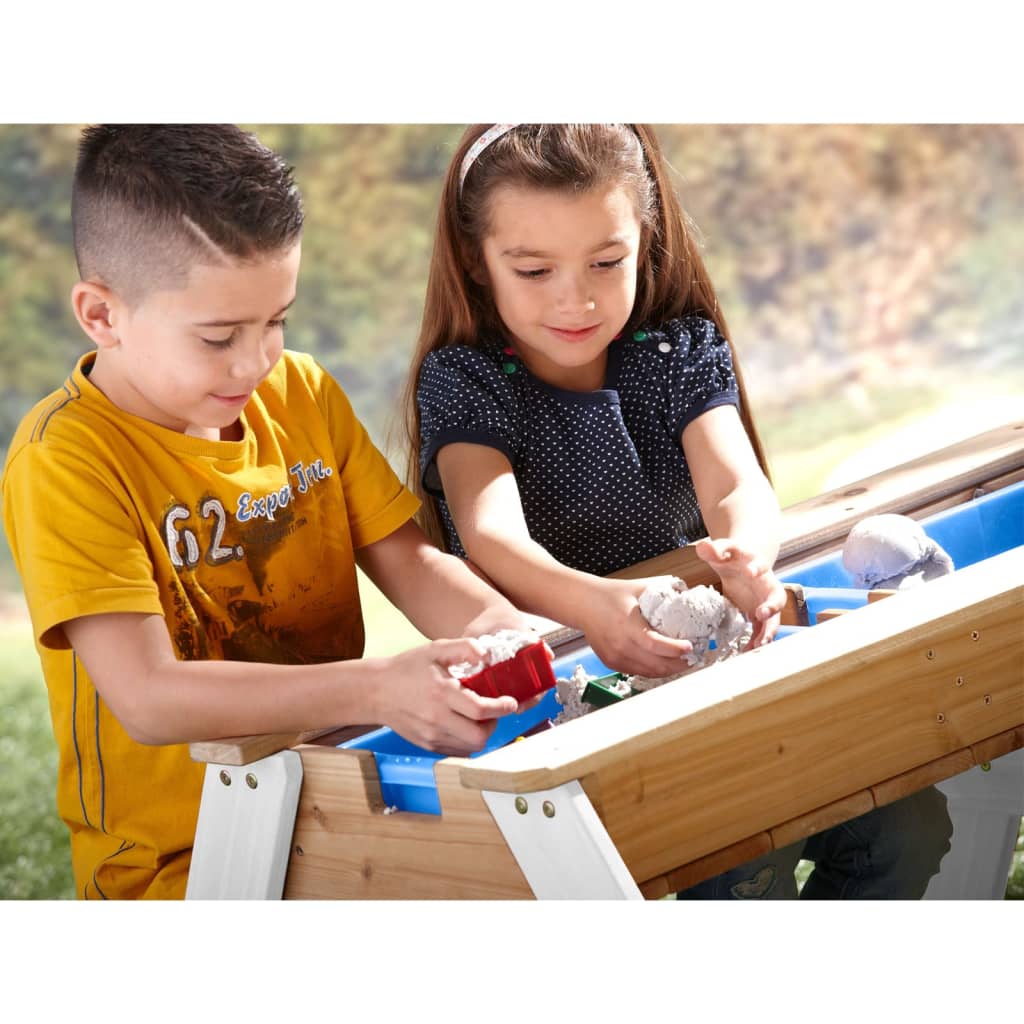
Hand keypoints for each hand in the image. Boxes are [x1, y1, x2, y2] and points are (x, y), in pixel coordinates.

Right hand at [371, 638, 520, 754]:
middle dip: (493, 724)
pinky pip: (457, 751)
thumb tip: (486, 654)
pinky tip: (463, 724)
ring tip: (478, 717)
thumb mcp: (435, 649)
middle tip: (492, 711)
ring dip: (481, 734)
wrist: (375, 691)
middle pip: (479, 736)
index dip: (501, 708)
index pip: (480, 710)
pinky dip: (467, 741)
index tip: (510, 702)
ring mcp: (431, 736)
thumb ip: (463, 648)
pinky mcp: (427, 745)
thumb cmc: (406, 668)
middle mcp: (437, 719)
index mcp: (441, 694)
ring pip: (470, 747)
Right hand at [576, 578, 693, 677]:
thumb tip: (688, 595)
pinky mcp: (612, 663)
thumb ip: (663, 591)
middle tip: (694, 657)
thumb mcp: (639, 588)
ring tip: (683, 661)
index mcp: (626, 625)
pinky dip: (654, 670)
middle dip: (679, 664)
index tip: (690, 646)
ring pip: (649, 672)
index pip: (655, 645)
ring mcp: (614, 657)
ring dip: (669, 669)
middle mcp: (619, 645)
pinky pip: (638, 672)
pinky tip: (664, 662)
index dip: (675, 650)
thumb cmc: (611, 594)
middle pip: (656, 665)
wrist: (583, 604)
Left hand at [694, 538, 784, 646]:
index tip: (751, 571)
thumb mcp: (723, 549)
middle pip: (776, 598)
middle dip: (771, 607)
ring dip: (766, 632)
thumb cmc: (733, 556)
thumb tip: (703, 547)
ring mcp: (765, 602)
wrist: (742, 564)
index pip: (761, 565)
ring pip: (772, 619)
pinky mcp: (759, 615)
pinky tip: (746, 653)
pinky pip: (760, 630)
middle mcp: (767, 585)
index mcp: (758, 565)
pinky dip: (756, 642)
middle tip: (761, 614)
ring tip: (757, 646)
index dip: (757, 567)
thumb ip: (714, 548)